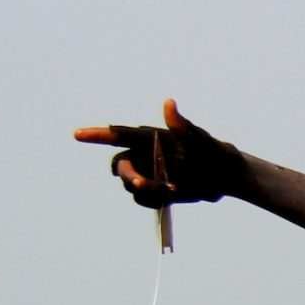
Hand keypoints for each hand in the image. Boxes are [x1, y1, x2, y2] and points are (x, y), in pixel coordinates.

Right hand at [73, 100, 242, 206]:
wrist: (226, 178)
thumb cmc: (217, 153)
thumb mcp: (202, 141)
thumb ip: (183, 127)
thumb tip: (169, 104)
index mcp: (151, 137)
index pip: (119, 134)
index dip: (97, 135)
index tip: (78, 135)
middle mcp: (145, 154)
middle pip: (120, 165)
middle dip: (128, 175)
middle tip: (143, 184)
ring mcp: (148, 172)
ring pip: (130, 184)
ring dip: (146, 190)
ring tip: (171, 190)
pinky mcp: (155, 189)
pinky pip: (142, 198)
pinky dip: (152, 200)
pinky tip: (169, 196)